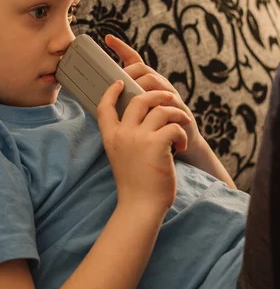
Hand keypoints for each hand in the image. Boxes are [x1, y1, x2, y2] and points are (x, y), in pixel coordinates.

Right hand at [98, 81, 190, 212]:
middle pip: (138, 99)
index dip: (111, 91)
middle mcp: (122, 134)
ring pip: (161, 110)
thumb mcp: (121, 156)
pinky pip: (173, 126)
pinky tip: (182, 146)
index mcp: (110, 137)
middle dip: (157, 95)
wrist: (140, 206)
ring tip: (182, 126)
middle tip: (170, 98)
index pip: (105, 106)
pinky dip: (182, 134)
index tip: (120, 82)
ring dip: (177, 115)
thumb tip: (142, 118)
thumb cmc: (135, 184)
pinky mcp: (156, 144)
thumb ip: (125, 138)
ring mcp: (138, 138)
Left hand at [104, 34, 202, 158]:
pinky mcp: (179, 108)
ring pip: (154, 81)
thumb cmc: (155, 130)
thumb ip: (123, 104)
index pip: (133, 61)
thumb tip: (101, 100)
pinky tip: (147, 108)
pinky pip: (168, 100)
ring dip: (141, 86)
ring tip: (131, 95)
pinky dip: (157, 102)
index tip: (108, 38)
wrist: (183, 145)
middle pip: (143, 69)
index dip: (121, 49)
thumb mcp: (137, 114)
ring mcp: (170, 95)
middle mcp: (159, 85)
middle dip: (129, 72)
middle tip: (119, 83)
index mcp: (145, 84)